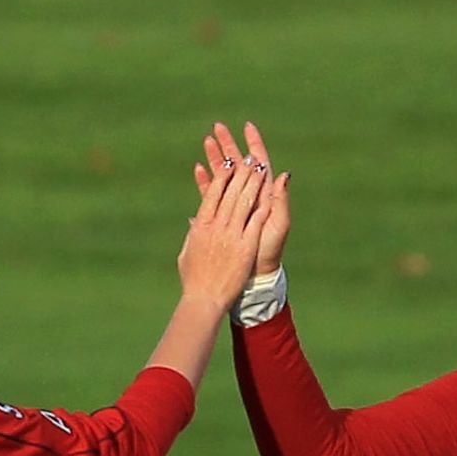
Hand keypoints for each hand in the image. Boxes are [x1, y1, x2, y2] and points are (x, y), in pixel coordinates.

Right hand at [176, 152, 271, 309]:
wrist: (207, 298)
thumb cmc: (194, 278)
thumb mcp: (189, 252)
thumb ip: (195, 231)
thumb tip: (195, 218)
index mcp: (201, 224)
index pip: (214, 191)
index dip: (222, 174)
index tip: (229, 162)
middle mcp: (216, 225)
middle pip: (231, 190)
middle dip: (240, 171)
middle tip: (247, 156)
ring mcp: (232, 233)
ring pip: (244, 199)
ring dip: (252, 180)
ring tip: (257, 164)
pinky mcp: (246, 244)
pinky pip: (255, 218)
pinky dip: (261, 201)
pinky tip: (267, 188)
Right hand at [194, 122, 289, 276]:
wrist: (253, 272)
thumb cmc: (270, 249)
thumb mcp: (278, 223)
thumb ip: (280, 198)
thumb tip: (284, 173)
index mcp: (263, 194)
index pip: (258, 163)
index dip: (253, 143)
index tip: (247, 126)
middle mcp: (248, 196)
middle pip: (238, 164)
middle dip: (228, 145)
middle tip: (218, 127)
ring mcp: (234, 205)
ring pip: (223, 176)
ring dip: (214, 158)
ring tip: (206, 141)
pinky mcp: (221, 215)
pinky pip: (212, 194)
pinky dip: (205, 181)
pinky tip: (198, 169)